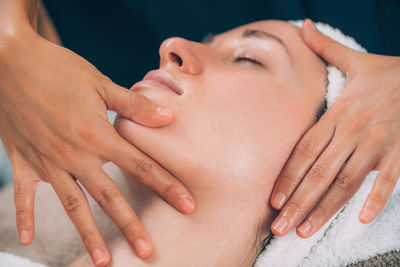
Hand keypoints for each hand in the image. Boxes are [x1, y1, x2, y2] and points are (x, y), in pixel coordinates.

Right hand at [0, 28, 194, 265]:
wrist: (8, 60)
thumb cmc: (58, 68)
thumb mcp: (100, 84)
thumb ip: (135, 106)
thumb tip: (169, 118)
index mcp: (97, 136)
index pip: (141, 166)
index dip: (167, 186)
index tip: (188, 206)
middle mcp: (74, 155)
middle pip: (109, 197)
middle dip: (131, 225)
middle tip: (148, 252)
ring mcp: (47, 162)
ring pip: (73, 206)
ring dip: (89, 235)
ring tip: (104, 261)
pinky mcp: (23, 161)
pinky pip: (24, 196)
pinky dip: (23, 217)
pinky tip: (25, 240)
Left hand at [270, 19, 399, 237]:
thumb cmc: (388, 73)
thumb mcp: (355, 60)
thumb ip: (325, 48)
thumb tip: (301, 26)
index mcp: (338, 114)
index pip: (304, 150)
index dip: (287, 176)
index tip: (273, 200)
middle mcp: (353, 131)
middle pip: (319, 173)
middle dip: (298, 202)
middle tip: (279, 227)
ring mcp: (378, 143)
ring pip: (345, 182)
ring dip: (325, 209)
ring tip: (305, 231)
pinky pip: (388, 180)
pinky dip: (376, 200)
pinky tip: (361, 220)